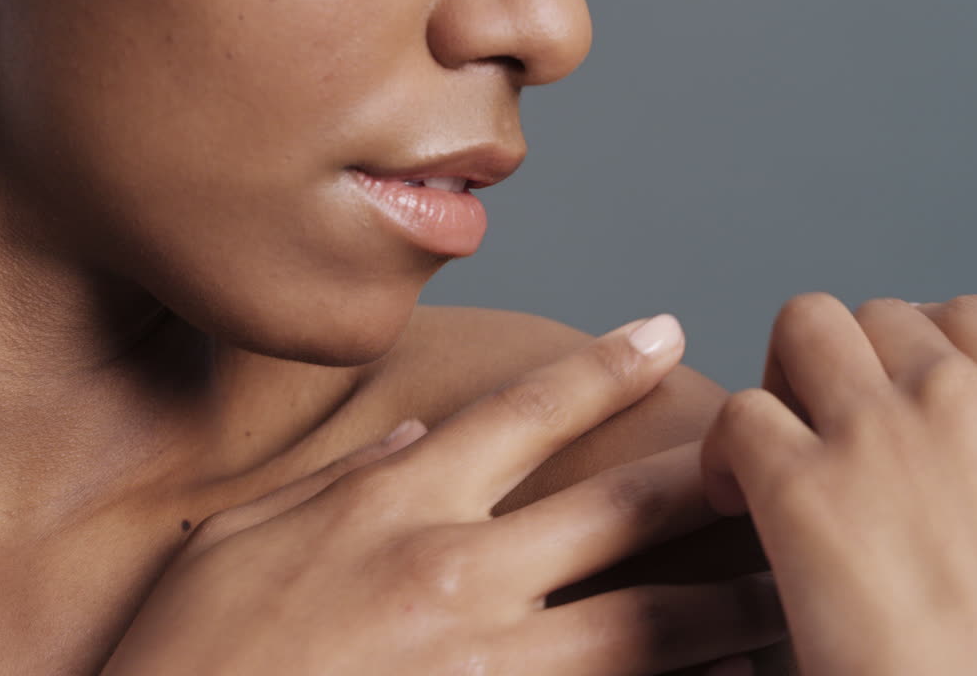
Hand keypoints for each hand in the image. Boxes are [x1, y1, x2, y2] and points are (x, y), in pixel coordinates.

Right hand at [103, 316, 783, 674]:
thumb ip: (338, 482)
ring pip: (643, 625)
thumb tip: (413, 446)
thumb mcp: (243, 538)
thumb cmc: (190, 654)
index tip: (666, 335)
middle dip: (707, 477)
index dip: (603, 369)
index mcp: (393, 510)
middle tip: (783, 452)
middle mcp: (452, 574)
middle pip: (613, 511)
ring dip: (725, 602)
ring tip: (787, 588)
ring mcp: (482, 668)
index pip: (523, 414)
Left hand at [703, 294, 976, 674]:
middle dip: (843, 359)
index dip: (913, 351)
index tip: (889, 398)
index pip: (966, 319)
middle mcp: (964, 398)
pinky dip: (721, 447)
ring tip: (776, 442)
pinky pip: (741, 411)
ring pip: (806, 325)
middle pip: (878, 316)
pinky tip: (732, 499)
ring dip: (783, 373)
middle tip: (823, 424)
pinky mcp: (801, 485)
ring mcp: (881, 431)